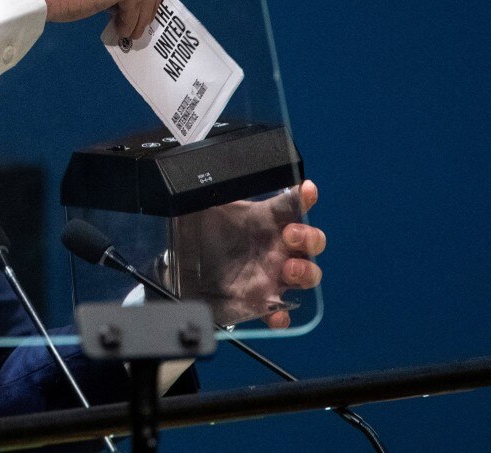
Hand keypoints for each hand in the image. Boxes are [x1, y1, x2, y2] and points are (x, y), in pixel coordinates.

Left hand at [169, 180, 324, 328]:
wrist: (179, 270)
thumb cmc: (197, 234)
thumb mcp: (202, 208)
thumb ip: (213, 192)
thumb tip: (208, 176)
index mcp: (264, 220)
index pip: (292, 205)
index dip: (304, 197)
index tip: (307, 190)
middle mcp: (275, 247)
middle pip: (311, 242)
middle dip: (310, 238)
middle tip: (291, 236)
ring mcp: (271, 275)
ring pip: (307, 275)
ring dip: (306, 272)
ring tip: (289, 270)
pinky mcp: (260, 302)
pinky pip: (280, 312)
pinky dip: (282, 315)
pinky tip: (276, 313)